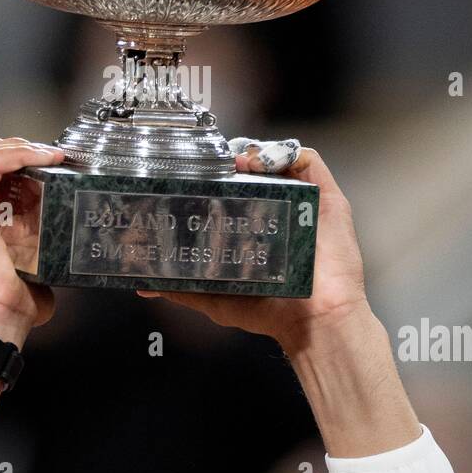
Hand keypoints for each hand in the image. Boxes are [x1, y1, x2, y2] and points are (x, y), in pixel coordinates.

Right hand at [0, 137, 63, 344]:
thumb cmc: (4, 306)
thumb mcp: (17, 263)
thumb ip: (26, 240)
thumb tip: (53, 232)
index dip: (5, 161)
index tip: (38, 163)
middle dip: (11, 150)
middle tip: (44, 154)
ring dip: (17, 149)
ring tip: (46, 153)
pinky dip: (18, 155)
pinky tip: (41, 158)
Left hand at [137, 146, 371, 354]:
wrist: (314, 322)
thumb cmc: (270, 312)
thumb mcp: (216, 298)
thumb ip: (183, 288)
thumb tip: (144, 285)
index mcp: (257, 227)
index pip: (235, 188)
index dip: (218, 174)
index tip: (198, 170)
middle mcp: (281, 210)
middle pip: (257, 168)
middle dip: (235, 157)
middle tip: (217, 161)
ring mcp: (304, 202)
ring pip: (278, 158)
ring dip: (255, 150)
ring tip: (236, 160)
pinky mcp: (327, 198)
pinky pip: (308, 160)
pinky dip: (283, 152)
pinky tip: (261, 164)